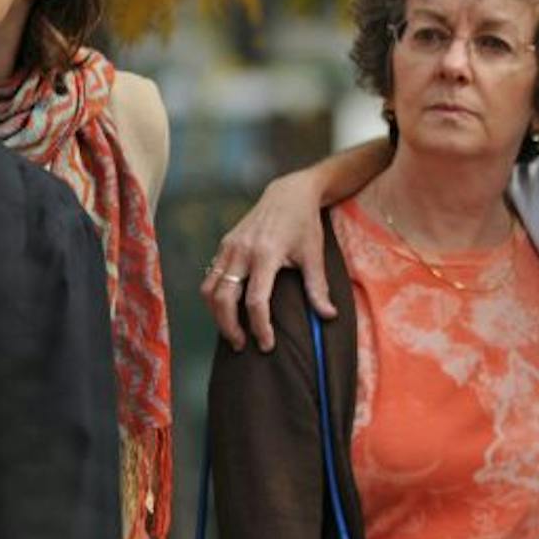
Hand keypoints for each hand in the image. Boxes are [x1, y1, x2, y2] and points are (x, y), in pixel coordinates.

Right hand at [204, 168, 330, 351]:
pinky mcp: (224, 244)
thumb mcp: (314, 253)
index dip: (260, 327)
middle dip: (229, 327)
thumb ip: (318, 287)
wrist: (289, 192)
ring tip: (233, 331)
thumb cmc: (304, 223)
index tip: (267, 344)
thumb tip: (328, 316)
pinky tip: (227, 309)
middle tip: (242, 345)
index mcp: (266, 254)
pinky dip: (215, 297)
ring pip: (210, 289)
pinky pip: (210, 277)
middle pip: (223, 299)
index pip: (256, 300)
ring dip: (217, 315)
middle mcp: (242, 251)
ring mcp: (229, 247)